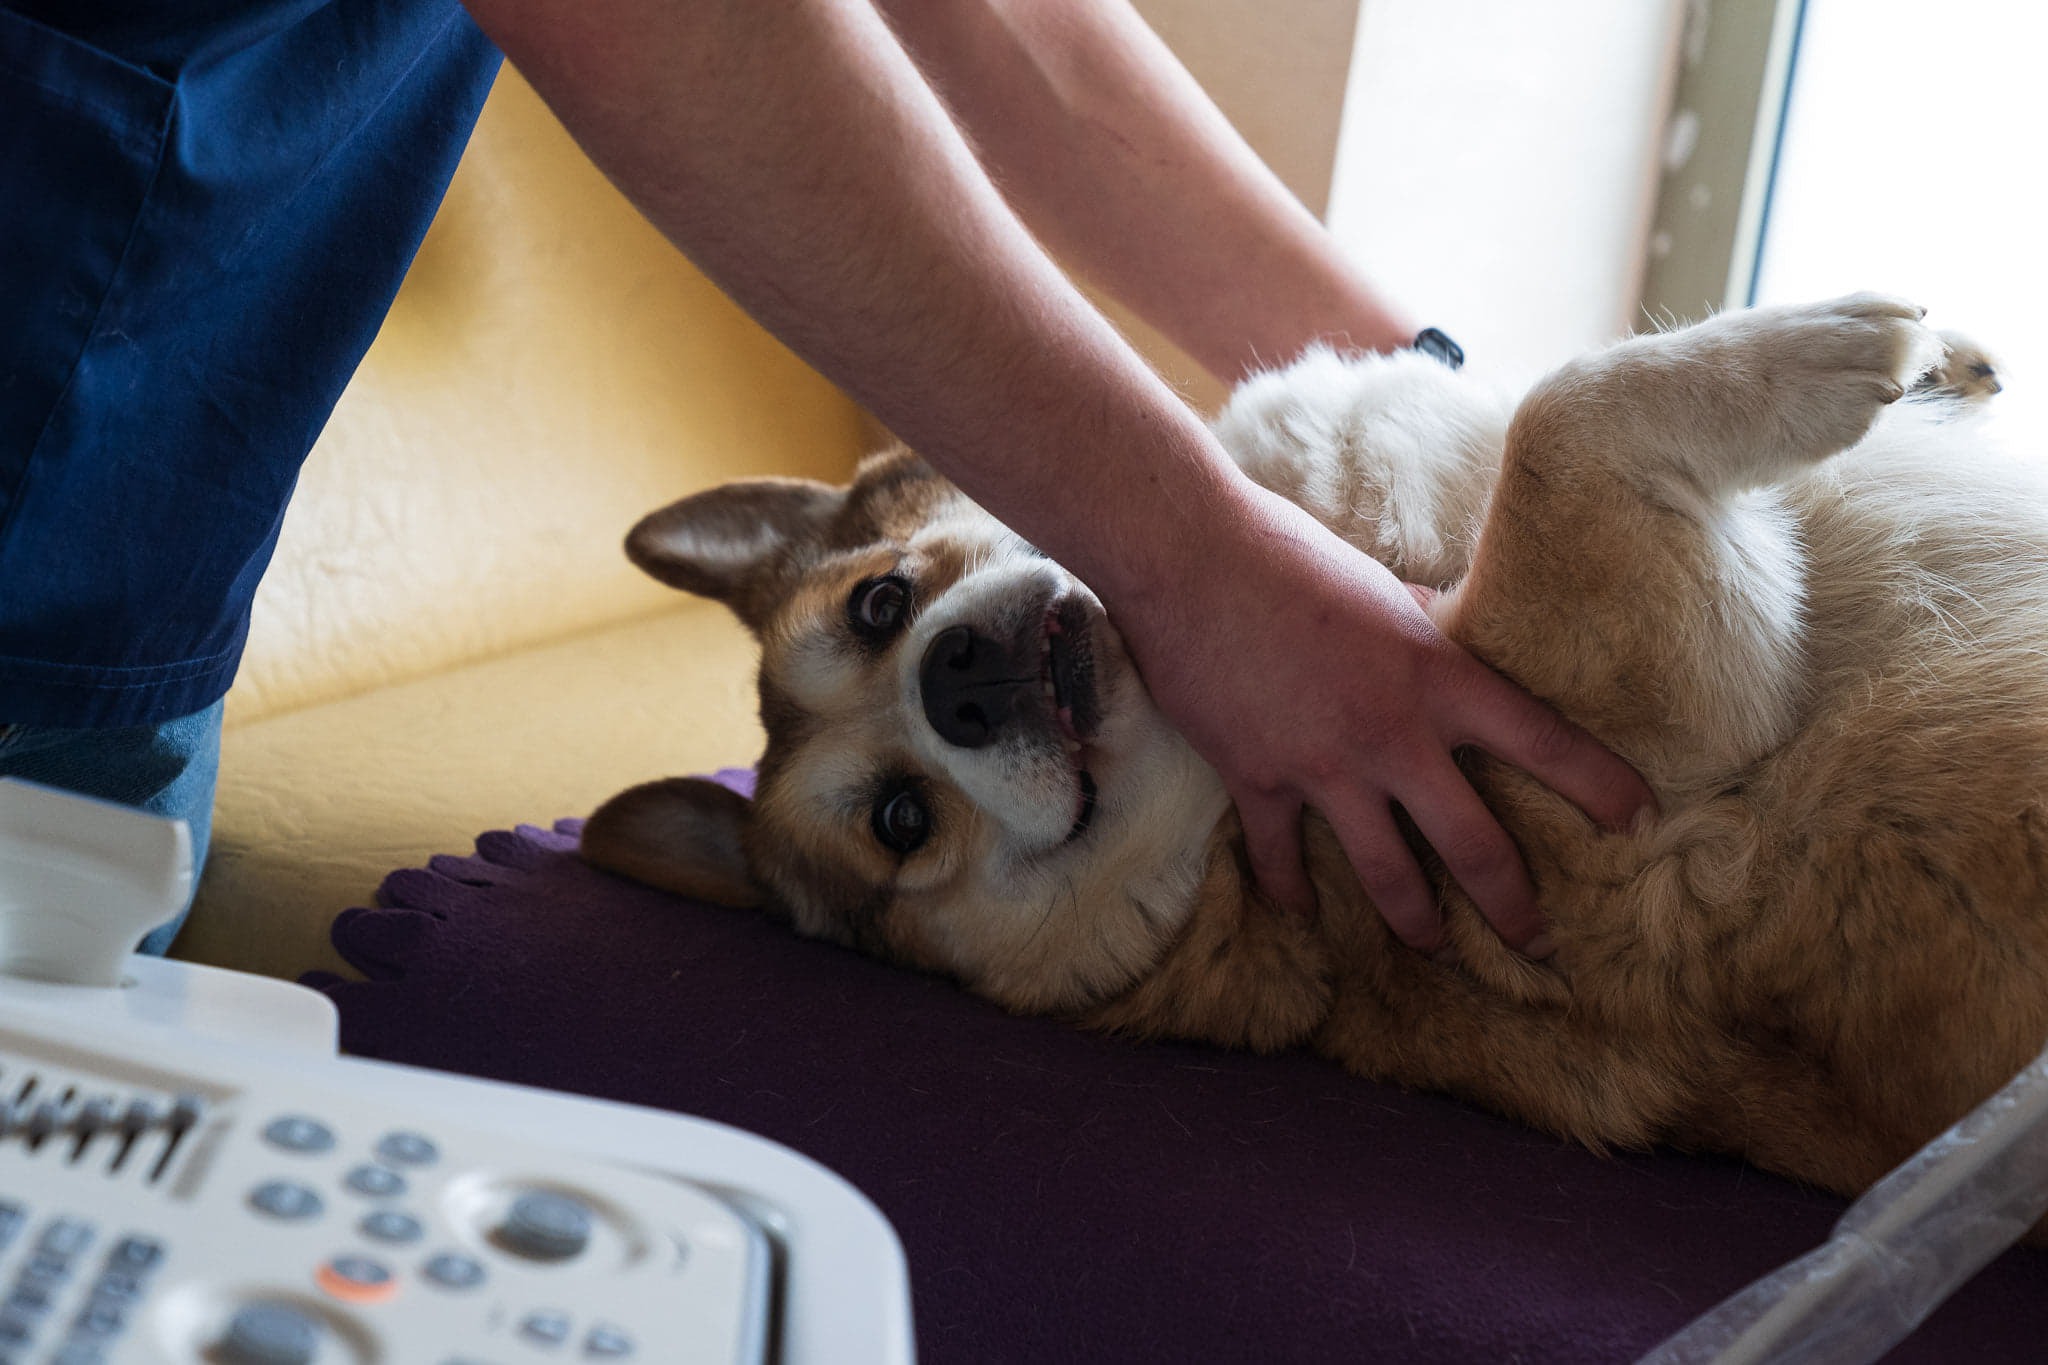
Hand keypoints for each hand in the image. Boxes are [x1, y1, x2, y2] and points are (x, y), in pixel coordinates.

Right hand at [1116, 484, 1654, 956]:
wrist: (1191, 556)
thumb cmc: (1288, 553)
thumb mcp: (1382, 590)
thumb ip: (1421, 633)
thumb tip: (1448, 632)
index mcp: (1437, 676)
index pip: (1544, 741)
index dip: (1600, 786)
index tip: (1639, 820)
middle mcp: (1393, 734)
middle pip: (1475, 846)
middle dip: (1514, 907)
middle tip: (1537, 942)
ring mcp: (1324, 766)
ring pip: (1388, 875)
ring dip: (1418, 923)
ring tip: (1434, 947)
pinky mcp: (1257, 779)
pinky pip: (1281, 856)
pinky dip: (1291, 888)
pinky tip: (1301, 910)